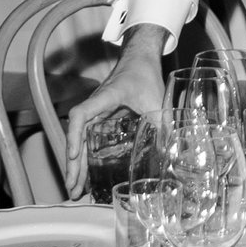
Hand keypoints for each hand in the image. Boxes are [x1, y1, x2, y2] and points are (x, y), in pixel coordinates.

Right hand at [62, 27, 170, 192]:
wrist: (140, 57)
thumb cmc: (145, 73)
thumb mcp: (156, 99)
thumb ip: (163, 123)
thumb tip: (173, 151)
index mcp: (106, 97)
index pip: (82, 115)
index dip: (75, 136)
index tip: (74, 156)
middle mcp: (96, 106)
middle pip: (76, 135)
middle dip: (73, 164)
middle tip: (72, 188)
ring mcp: (96, 112)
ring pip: (80, 140)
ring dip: (76, 165)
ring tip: (76, 189)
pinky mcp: (100, 118)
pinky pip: (88, 139)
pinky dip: (85, 157)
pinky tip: (86, 174)